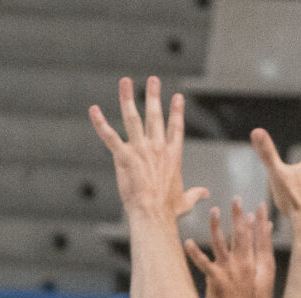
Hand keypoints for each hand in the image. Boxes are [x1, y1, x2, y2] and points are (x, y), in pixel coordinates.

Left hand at [91, 76, 209, 228]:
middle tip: (153, 80)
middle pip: (155, 115)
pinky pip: (110, 136)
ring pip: (133, 118)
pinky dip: (100, 123)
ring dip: (127, 98)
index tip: (177, 97)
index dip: (176, 111)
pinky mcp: (123, 157)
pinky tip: (93, 110)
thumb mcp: (185, 200)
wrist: (153, 215)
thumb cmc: (168, 211)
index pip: (175, 128)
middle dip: (154, 96)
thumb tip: (207, 193)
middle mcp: (157, 147)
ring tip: (125, 82)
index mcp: (172, 155)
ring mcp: (140, 150)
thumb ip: (195, 194)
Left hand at [187, 200, 275, 297]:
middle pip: (242, 235)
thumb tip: (262, 244)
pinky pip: (204, 263)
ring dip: (217, 226)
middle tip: (237, 199)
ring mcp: (231, 272)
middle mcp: (245, 265)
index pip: (259, 237)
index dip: (258, 221)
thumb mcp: (262, 283)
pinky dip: (195, 253)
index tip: (255, 206)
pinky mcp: (217, 281)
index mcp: (258, 265)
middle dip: (239, 216)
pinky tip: (187, 243)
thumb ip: (262, 260)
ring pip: (223, 243)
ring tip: (214, 211)